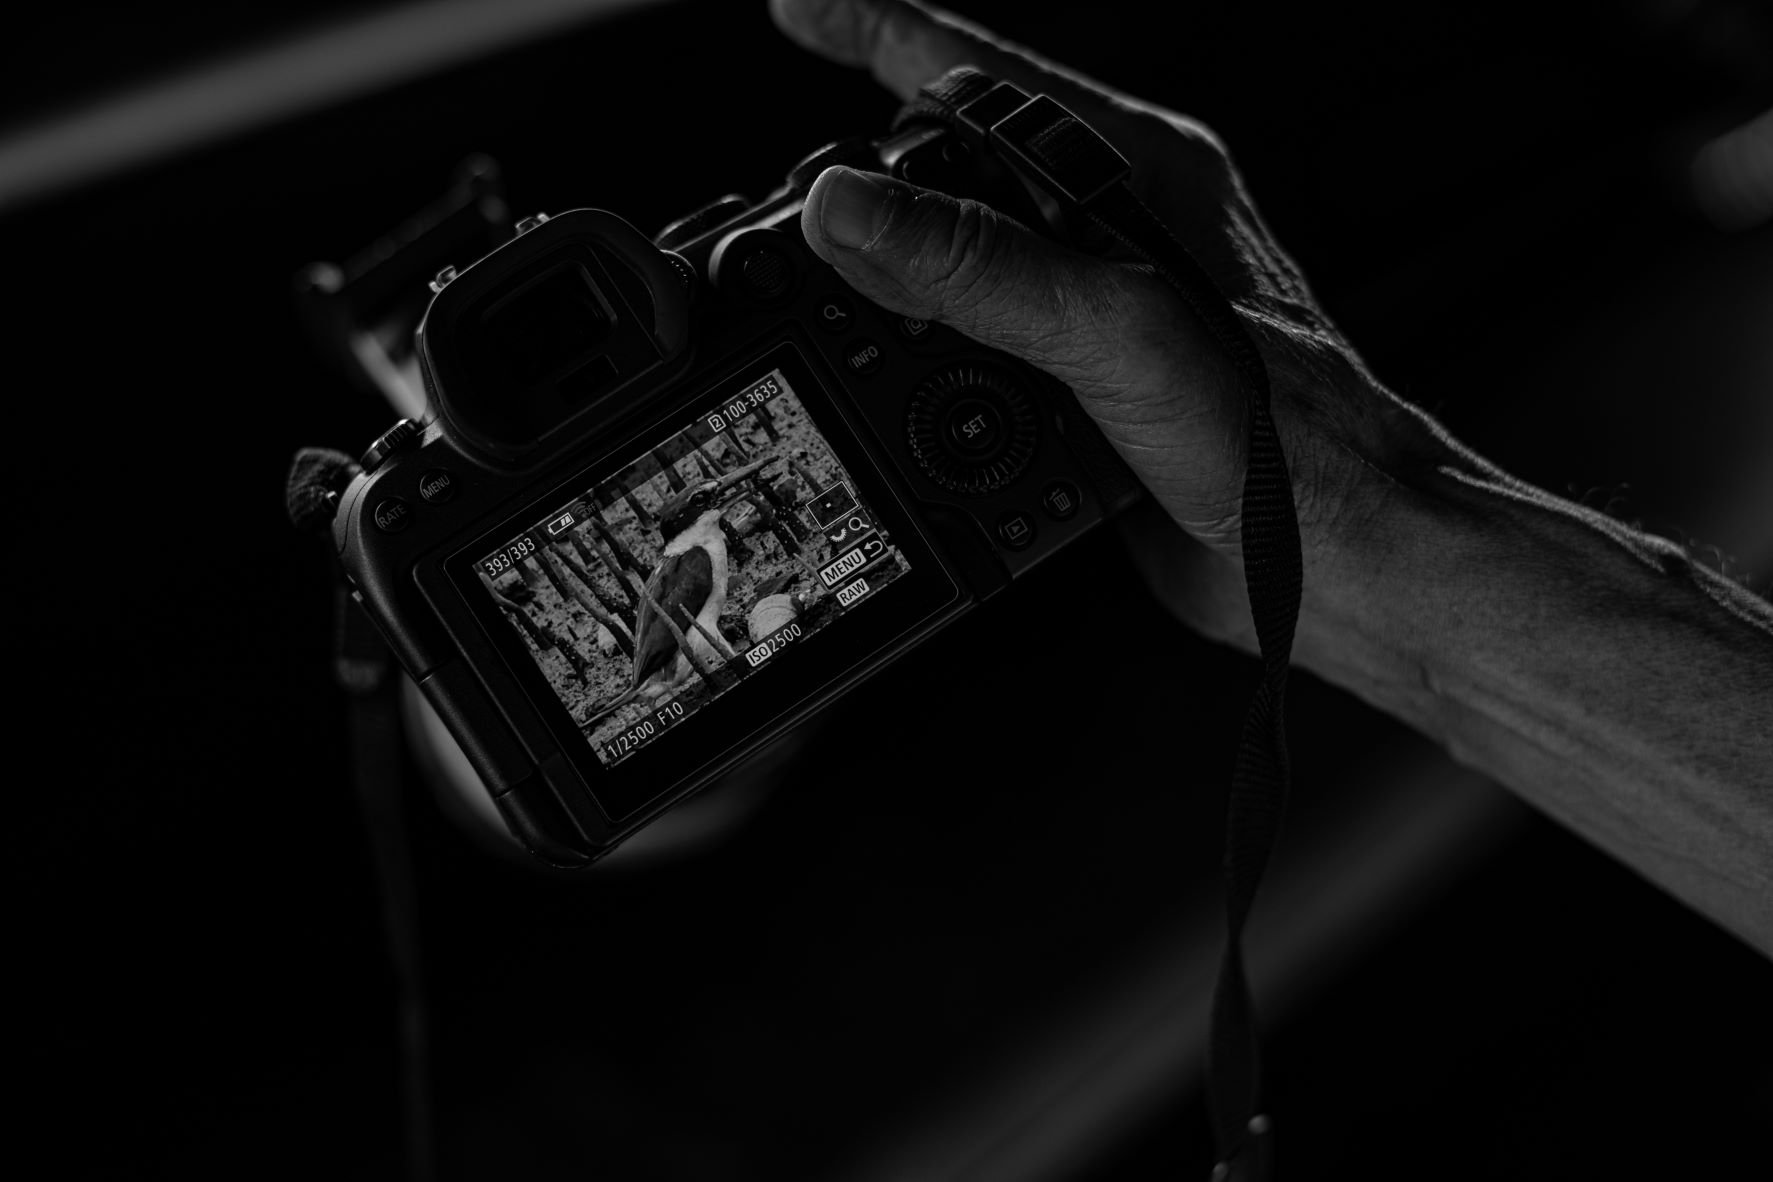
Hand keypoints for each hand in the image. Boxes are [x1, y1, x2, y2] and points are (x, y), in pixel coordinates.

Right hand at [772, 0, 1456, 646]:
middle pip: (964, 159)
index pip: (987, 76)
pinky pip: (979, 341)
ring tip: (823, 280)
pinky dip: (920, 352)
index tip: (798, 8)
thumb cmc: (1286, 439)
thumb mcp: (1116, 332)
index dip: (878, 30)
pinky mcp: (1087, 385)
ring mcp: (1104, 307)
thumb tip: (854, 208)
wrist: (1339, 561)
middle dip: (872, 159)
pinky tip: (890, 370)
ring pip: (966, 256)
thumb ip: (982, 265)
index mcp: (1145, 171)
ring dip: (890, 269)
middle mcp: (1122, 227)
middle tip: (796, 185)